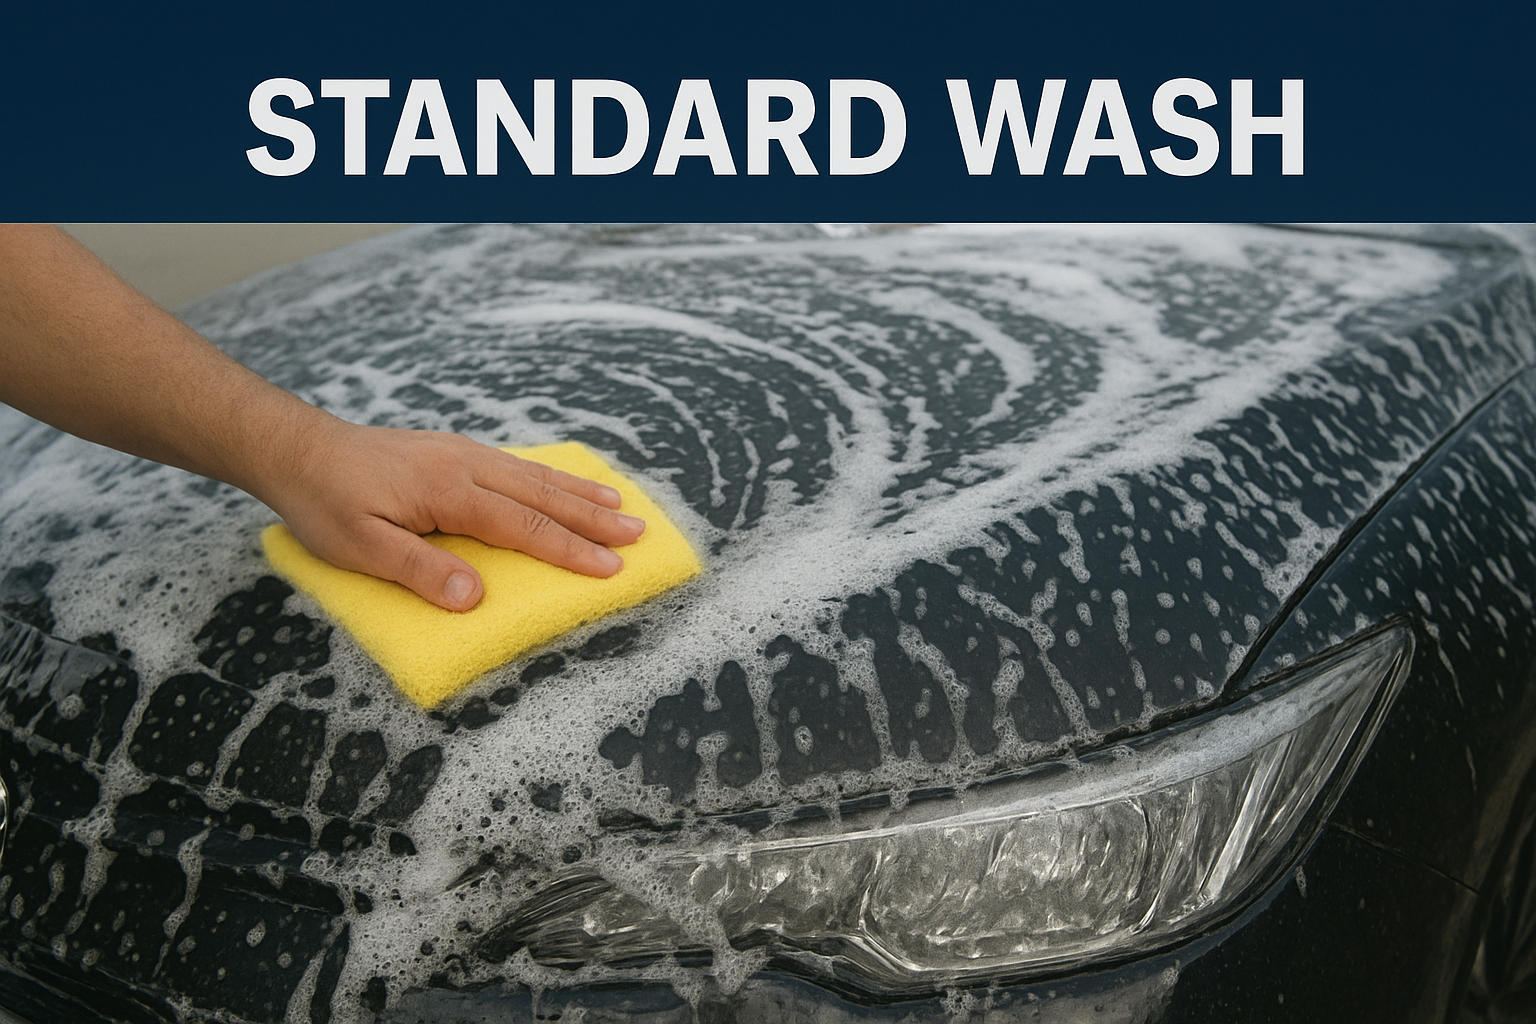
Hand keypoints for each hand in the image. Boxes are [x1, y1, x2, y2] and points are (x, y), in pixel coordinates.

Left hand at [258, 420, 646, 611]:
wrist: (297, 448)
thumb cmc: (324, 502)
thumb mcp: (360, 547)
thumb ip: (420, 571)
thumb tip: (475, 599)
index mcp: (450, 493)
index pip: (524, 527)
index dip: (570, 550)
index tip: (611, 568)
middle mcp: (466, 466)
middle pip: (543, 496)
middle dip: (594, 517)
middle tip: (640, 533)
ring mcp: (462, 454)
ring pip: (535, 475)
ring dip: (580, 492)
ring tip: (621, 504)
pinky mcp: (453, 452)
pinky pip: (517, 464)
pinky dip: (551, 475)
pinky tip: (564, 482)